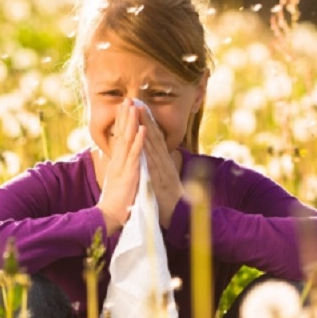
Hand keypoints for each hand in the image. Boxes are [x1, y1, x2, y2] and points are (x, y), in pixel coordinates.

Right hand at [97, 99, 146, 234]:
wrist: (109, 217)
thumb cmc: (115, 201)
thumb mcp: (118, 181)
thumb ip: (120, 169)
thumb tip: (119, 160)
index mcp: (116, 162)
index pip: (119, 137)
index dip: (122, 122)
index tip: (124, 107)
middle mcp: (118, 161)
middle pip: (121, 134)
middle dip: (124, 116)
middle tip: (127, 99)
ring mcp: (123, 166)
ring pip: (127, 140)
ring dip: (131, 122)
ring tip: (134, 106)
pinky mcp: (129, 173)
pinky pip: (135, 155)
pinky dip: (139, 141)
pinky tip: (142, 129)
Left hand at [139, 107, 184, 228]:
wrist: (179, 217)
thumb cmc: (169, 199)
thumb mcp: (163, 179)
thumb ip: (160, 166)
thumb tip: (158, 155)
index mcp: (163, 162)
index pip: (154, 138)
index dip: (147, 122)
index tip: (139, 107)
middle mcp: (164, 162)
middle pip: (154, 137)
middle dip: (145, 118)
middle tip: (137, 101)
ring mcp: (163, 169)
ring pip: (153, 145)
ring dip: (146, 127)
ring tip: (138, 111)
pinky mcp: (160, 179)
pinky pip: (152, 162)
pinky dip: (148, 149)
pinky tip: (143, 138)